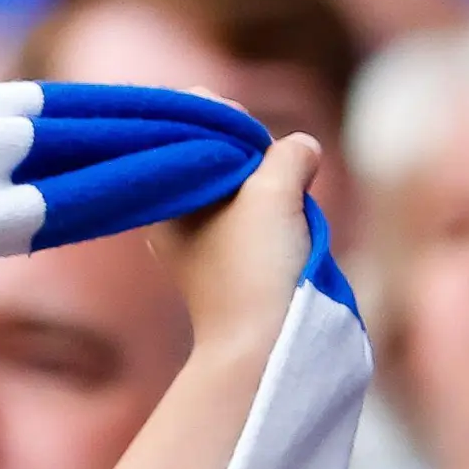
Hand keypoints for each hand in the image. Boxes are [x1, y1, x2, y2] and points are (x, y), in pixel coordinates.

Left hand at [153, 134, 314, 360]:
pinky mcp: (232, 264)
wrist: (259, 347)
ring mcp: (204, 241)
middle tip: (277, 176)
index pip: (196, 124)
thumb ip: (288, 153)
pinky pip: (257, 219)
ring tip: (287, 208)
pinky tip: (291, 232)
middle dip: (259, 156)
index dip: (233, 120)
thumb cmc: (254, 267)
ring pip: (246, 186)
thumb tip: (302, 149)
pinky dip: (277, 216)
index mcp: (166, 196)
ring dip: (273, 186)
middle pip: (225, 153)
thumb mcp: (272, 191)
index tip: (257, 145)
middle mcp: (176, 216)